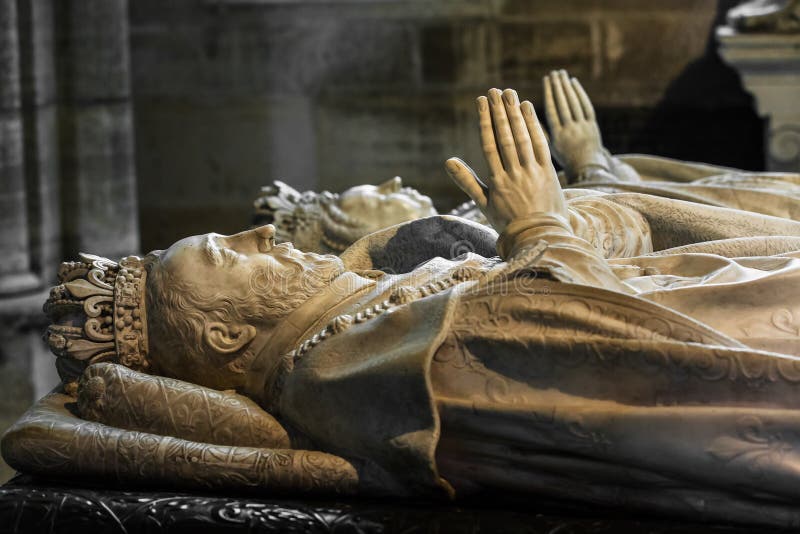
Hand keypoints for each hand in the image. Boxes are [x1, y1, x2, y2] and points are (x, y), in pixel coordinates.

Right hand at [445, 88, 566, 233]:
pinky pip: (540, 144)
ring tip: (510, 93)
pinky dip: (534, 125)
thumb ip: (467, 181)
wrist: (539, 237)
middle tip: (495, 90)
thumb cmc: (509, 222)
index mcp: (497, 181)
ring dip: (516, 113)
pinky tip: (529, 108)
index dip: (485, 121)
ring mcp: (532, 172)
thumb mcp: (484, 203)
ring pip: (522, 138)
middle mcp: (514, 174)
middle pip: (505, 136)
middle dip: (500, 111)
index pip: (489, 144)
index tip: (482, 102)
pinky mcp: (548, 172)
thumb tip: (448, 161)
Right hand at [544, 70, 607, 180]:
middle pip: (564, 104)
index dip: (548, 94)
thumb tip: (524, 116)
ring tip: (561, 74)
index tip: (545, 80)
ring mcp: (583, 127)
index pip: (552, 111)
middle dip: (558, 87)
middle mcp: (571, 131)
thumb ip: (538, 133)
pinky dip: (580, 93)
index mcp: (558, 137)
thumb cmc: (562, 158)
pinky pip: (586, 106)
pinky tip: (573, 82)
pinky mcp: (592, 125)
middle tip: (553, 73)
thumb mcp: (547, 150)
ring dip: (567, 87)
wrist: (585, 169)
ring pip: (575, 103)